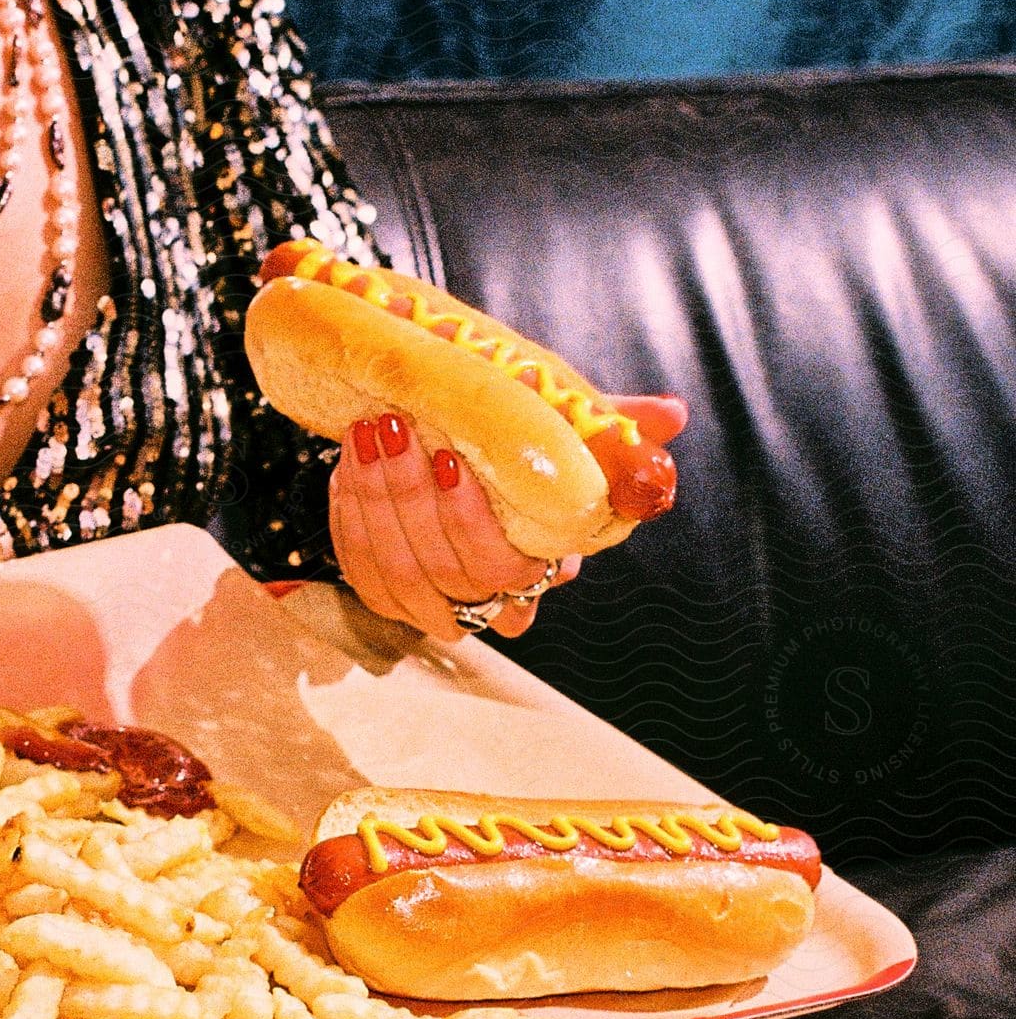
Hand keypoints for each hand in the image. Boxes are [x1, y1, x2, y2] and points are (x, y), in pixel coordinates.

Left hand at [329, 396, 687, 641]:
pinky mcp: (383, 592)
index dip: (468, 519)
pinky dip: (349, 513)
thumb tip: (669, 415)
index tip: (450, 456)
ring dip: (373, 497)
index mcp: (537, 568)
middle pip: (437, 568)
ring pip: (392, 568)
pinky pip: (358, 565)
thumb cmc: (522, 452)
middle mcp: (484, 601)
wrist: (454, 458)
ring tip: (367, 432)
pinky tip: (349, 464)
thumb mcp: (564, 435)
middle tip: (393, 426)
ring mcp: (429, 603)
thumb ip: (612, 431)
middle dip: (408, 494)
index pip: (503, 568)